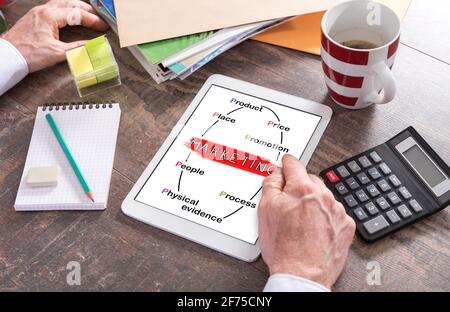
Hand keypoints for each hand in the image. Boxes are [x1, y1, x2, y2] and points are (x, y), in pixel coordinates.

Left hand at [2, 0, 107, 71]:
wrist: (8, 56)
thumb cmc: (29, 54)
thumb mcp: (56, 53)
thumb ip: (77, 48)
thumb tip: (92, 45)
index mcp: (50, 16)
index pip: (77, 14)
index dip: (93, 20)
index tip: (104, 26)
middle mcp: (45, 10)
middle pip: (71, 3)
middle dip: (88, 10)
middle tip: (100, 18)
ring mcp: (39, 12)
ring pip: (63, 3)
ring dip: (78, 8)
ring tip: (89, 15)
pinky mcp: (36, 17)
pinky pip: (55, 8)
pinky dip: (68, 10)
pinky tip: (71, 17)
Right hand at [258, 154, 355, 288]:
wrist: (302, 274)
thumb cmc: (283, 248)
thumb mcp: (266, 210)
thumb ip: (271, 184)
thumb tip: (275, 173)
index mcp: (302, 188)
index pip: (294, 164)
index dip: (286, 164)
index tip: (286, 165)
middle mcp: (323, 196)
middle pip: (309, 179)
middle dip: (298, 187)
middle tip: (288, 203)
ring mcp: (337, 210)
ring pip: (322, 196)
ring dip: (313, 202)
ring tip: (300, 222)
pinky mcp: (346, 225)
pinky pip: (334, 212)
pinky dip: (325, 217)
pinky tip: (313, 229)